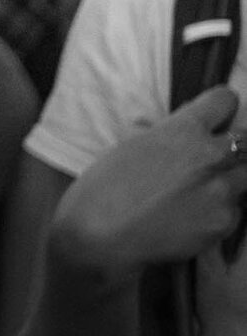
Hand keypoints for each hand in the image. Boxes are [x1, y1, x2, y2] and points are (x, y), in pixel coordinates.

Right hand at [50, 85, 246, 284]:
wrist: (102, 234)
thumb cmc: (105, 186)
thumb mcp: (130, 147)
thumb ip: (161, 135)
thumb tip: (165, 129)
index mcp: (183, 129)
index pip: (225, 101)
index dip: (219, 108)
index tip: (215, 117)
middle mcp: (211, 155)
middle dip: (234, 147)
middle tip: (213, 158)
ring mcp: (222, 191)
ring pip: (246, 178)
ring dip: (230, 180)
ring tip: (203, 191)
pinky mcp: (226, 222)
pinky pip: (235, 211)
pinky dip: (221, 212)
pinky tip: (194, 217)